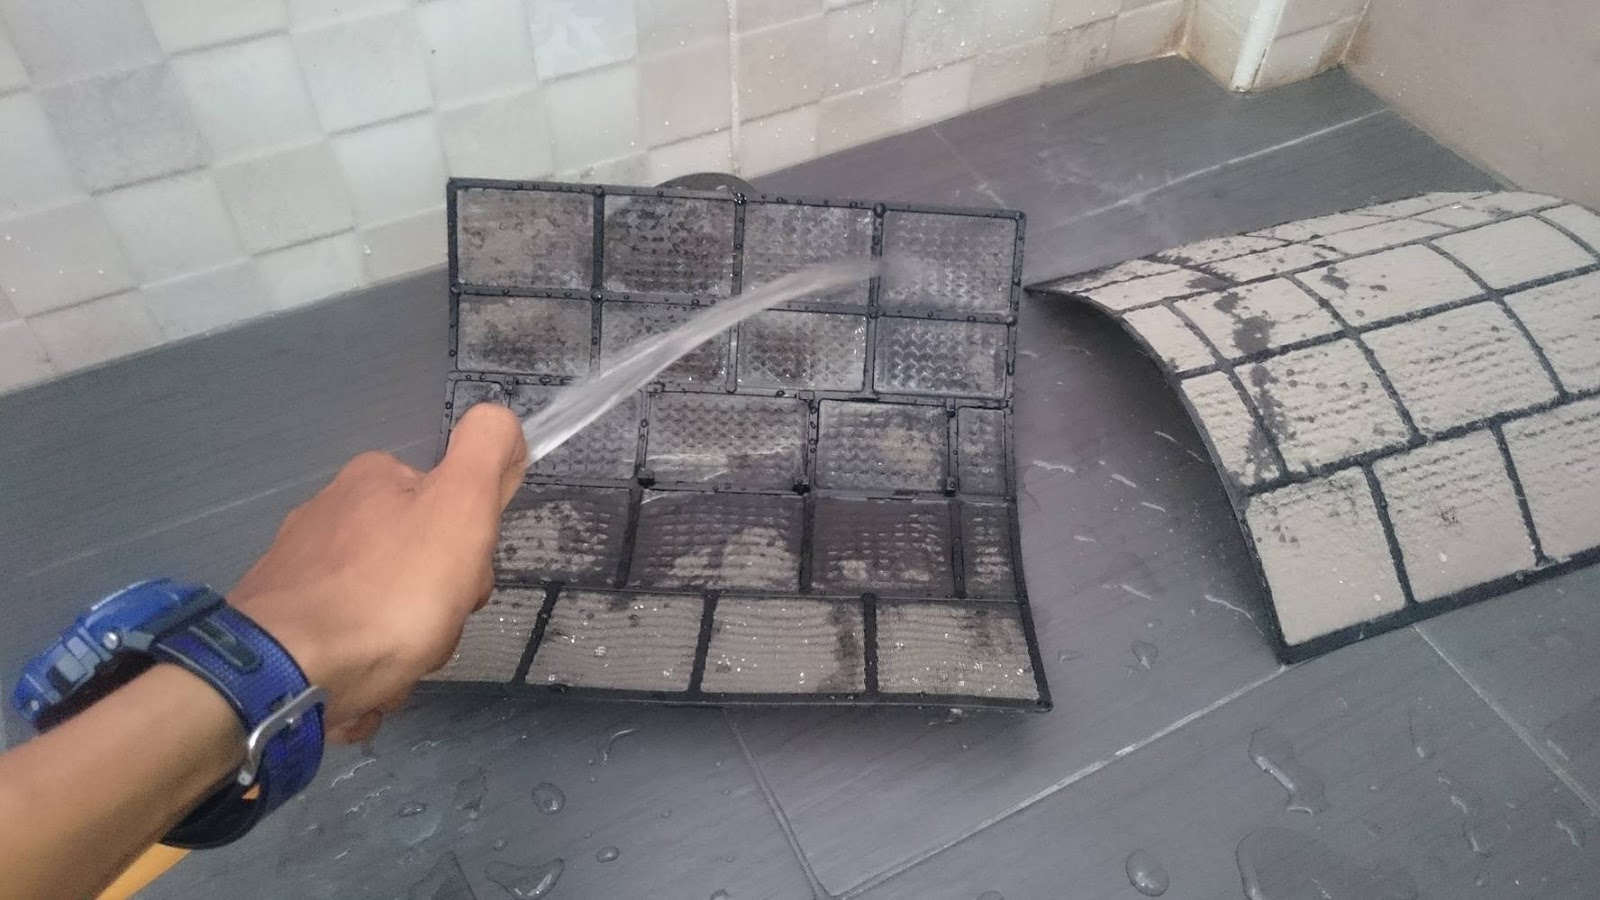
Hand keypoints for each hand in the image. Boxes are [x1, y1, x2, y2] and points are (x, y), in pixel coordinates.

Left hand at [230, 405, 526, 742]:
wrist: (286, 676)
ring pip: (380, 611)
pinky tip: (359, 688)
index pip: (449, 509)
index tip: (458, 584)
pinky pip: (343, 648)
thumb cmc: (388, 594)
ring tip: (389, 669)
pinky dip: (360, 670)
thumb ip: (487, 452)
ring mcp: (297, 573)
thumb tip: (502, 423)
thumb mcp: (460, 507)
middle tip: (427, 633)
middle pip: (414, 565)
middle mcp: (327, 515)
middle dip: (431, 609)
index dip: (467, 553)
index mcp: (372, 481)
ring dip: (398, 647)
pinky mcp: (278, 626)